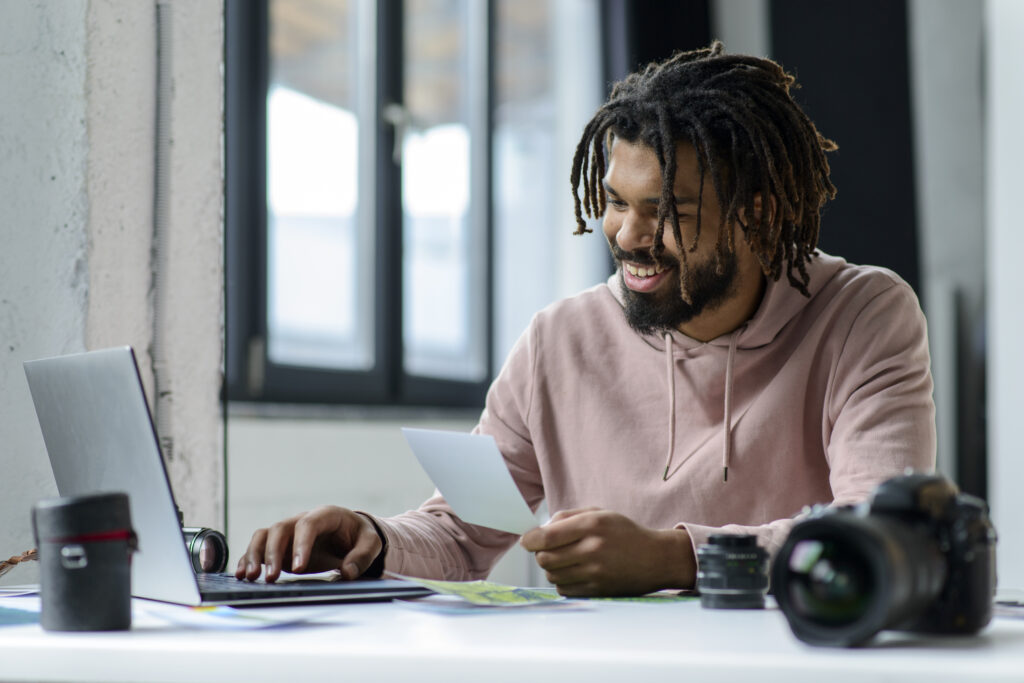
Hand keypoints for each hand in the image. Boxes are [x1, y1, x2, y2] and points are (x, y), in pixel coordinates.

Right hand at [235, 506, 381, 582]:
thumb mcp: (370, 543)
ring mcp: (289, 532)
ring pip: (264, 536)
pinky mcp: (280, 546)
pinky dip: (249, 559)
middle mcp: (302, 520)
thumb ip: (362, 556)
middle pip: (280, 529)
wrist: (350, 535)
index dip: (301, 545)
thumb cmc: (360, 536)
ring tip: (250, 577)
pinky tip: (243, 574)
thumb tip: (348, 572)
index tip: (299, 569)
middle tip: (272, 577)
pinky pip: (259, 547)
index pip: (308, 525)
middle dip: (273, 553)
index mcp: (326, 515)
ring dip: (254, 555)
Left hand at [519, 508, 694, 596]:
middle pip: (545, 558)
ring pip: (552, 575)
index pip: (547, 536)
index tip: (527, 541)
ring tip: (567, 560)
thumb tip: (537, 531)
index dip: (530, 540)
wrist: (655, 558)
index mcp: (592, 525)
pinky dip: (563, 581)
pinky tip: (576, 572)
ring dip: (552, 568)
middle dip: (540, 554)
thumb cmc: (623, 533)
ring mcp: (596, 573)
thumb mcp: (599, 513)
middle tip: (549, 549)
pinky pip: (564, 589)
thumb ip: (566, 517)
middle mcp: (593, 549)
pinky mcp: (598, 590)